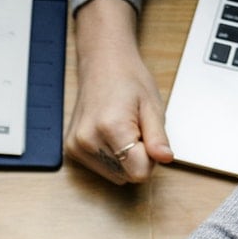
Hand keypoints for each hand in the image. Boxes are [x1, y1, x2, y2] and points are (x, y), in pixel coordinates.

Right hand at [66, 0, 172, 184]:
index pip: (139, 173)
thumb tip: (165, 158)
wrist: (102, 63)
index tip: (147, 137)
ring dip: (124, 158)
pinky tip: (109, 134)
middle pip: (127, 175)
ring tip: (122, 130)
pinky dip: (111, 157)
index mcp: (111, 127)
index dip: (150, 159)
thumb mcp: (152, 106)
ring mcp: (77, 146)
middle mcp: (88, 140)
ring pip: (115, 175)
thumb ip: (158, 137)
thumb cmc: (128, 79)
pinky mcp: (72, 149)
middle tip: (135, 130)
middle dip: (137, 158)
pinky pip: (102, 169)